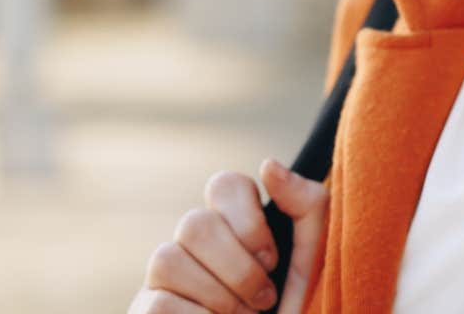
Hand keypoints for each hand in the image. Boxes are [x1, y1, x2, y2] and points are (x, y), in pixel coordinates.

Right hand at [128, 160, 327, 313]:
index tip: (273, 259)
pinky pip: (157, 303)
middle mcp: (194, 244)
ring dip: (218, 297)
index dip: (248, 220)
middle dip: (237, 268)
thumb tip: (267, 165)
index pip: (224, 184)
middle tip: (265, 299)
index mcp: (235, 223)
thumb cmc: (300, 305)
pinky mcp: (146, 310)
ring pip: (166, 259)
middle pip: (194, 223)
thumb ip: (307, 206)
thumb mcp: (318, 257)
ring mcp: (165, 277)